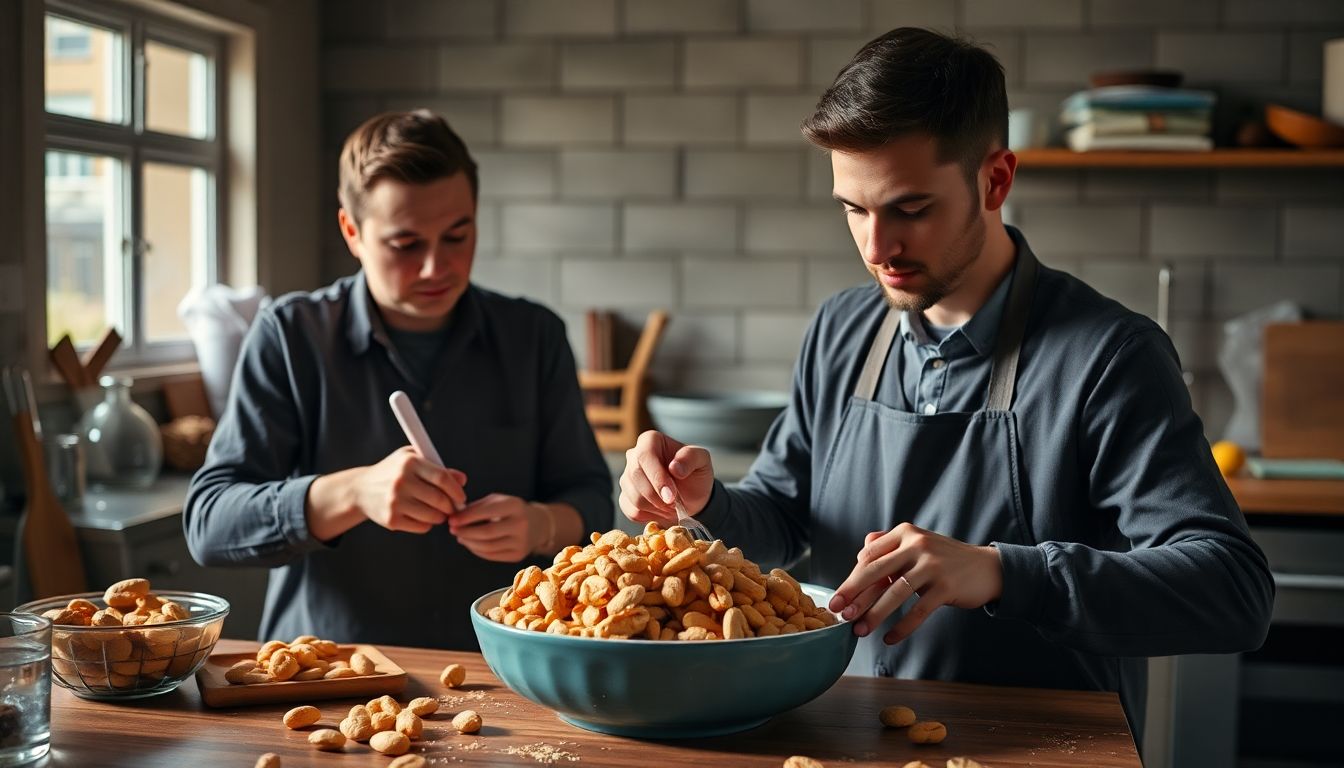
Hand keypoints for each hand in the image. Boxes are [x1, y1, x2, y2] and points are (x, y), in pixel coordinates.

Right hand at [351, 447, 466, 533]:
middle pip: (439, 500)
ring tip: (438, 512)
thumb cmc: (394, 472)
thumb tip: (462, 480)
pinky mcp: (391, 520)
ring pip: (432, 516)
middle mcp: (401, 481)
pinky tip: (422, 516)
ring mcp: (395, 502)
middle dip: (451, 506)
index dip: (456, 490)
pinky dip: (427, 524)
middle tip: (453, 508)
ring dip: (441, 517)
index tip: (461, 497)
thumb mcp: (413, 460)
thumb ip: (439, 468)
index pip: (442, 478)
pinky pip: (421, 527)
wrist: (361, 489)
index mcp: (409, 463)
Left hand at [450, 493, 545, 562]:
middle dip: (465, 532)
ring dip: (469, 543)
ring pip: (487, 547)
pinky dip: (477, 550)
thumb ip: (476, 507)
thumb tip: (454, 516)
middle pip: (486, 533)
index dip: (466, 517)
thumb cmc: (510, 510)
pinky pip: (491, 555)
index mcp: (515, 505)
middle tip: (452, 530)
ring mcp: (521, 542)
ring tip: (460, 537)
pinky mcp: (518, 555)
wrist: (537, 524)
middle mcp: (521, 524)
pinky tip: (470, 544)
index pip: (486, 512)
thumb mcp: (497, 501)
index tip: (452, 520)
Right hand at [619, 430, 714, 524]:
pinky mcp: (625, 498)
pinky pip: (632, 511)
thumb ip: (691, 458)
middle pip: (635, 476)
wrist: (691, 495)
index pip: (644, 455)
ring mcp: (627, 478)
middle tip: (676, 503)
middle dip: (658, 495)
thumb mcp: (702, 461)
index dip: (657, 477)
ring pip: (634, 497)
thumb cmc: (694, 474)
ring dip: (656, 507)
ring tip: (672, 505)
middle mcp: (634, 456)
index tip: (671, 495)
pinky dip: (651, 515)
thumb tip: (674, 467)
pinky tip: (662, 510)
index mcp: (650, 440)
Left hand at [828, 523, 1003, 643]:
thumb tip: (860, 557)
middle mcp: (917, 545)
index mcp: (905, 533)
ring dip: (874, 615)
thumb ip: (889, 546)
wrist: (987, 568)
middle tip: (837, 612)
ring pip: (895, 593)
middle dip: (853, 594)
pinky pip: (917, 611)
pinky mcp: (946, 587)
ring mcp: (932, 566)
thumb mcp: (917, 544)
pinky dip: (901, 627)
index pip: (869, 556)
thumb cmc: (945, 559)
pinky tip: (889, 638)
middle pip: (876, 572)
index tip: (838, 597)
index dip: (852, 579)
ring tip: (859, 630)